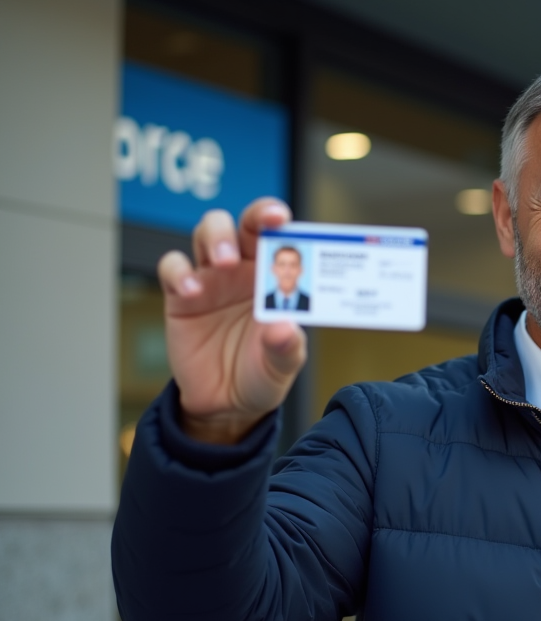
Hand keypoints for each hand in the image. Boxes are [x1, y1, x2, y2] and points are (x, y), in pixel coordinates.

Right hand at [156, 198, 306, 443]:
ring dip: (217, 237)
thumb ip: (287, 348)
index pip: (282, 238)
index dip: (283, 223)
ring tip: (223, 261)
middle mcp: (245, 271)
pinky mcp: (180, 295)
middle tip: (263, 224)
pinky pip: (173, 267)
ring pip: (208, 232)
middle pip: (246, 224)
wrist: (223, 404)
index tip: (284, 219)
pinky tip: (191, 291)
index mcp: (276, 279)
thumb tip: (284, 327)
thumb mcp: (282, 366)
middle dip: (255, 216)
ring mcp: (212, 279)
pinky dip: (179, 272)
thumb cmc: (261, 375)